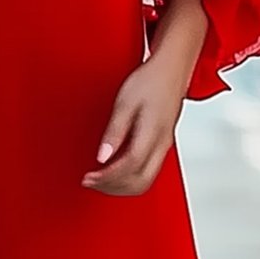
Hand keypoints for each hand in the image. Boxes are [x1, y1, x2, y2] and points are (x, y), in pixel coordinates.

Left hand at [82, 59, 183, 196]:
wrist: (170, 71)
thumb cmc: (149, 81)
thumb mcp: (125, 102)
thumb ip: (114, 131)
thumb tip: (102, 156)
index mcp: (151, 133)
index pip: (130, 166)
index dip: (107, 177)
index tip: (89, 177)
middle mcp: (160, 145)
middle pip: (140, 182)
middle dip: (112, 187)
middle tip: (91, 181)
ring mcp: (163, 147)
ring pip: (145, 182)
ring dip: (121, 187)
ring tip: (99, 180)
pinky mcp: (162, 146)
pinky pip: (148, 173)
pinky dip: (129, 179)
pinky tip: (115, 173)